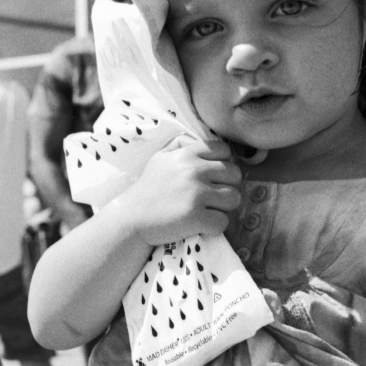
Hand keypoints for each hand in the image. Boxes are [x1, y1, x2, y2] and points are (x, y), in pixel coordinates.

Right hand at [111, 136, 241, 246]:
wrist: (130, 218)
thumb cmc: (147, 189)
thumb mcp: (160, 158)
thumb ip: (179, 146)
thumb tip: (196, 139)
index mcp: (187, 154)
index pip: (224, 150)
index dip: (224, 163)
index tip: (214, 176)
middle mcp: (194, 171)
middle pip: (235, 175)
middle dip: (227, 186)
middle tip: (213, 196)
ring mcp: (196, 194)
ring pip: (234, 198)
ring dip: (224, 207)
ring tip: (209, 210)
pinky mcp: (195, 217)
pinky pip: (224, 222)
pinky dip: (215, 226)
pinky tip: (202, 225)